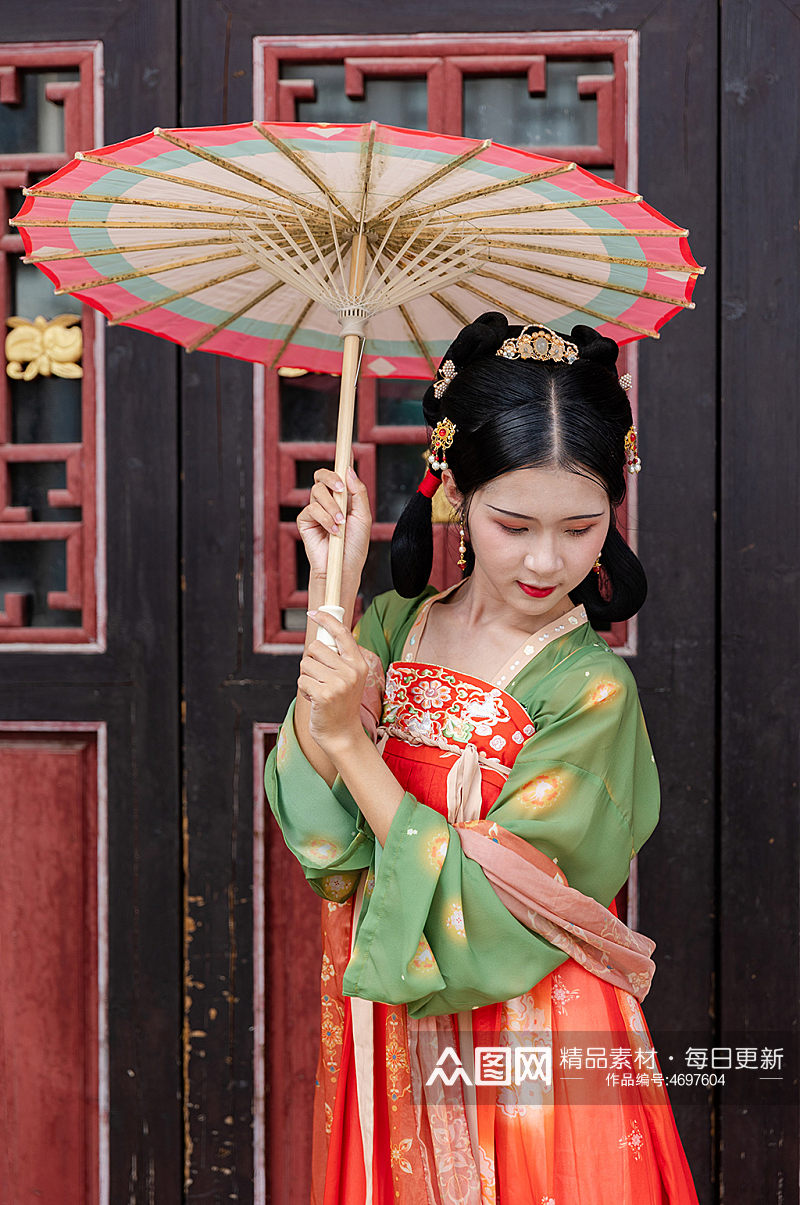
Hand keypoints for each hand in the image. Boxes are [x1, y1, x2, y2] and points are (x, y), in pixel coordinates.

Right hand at [296, 465, 371, 588]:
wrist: (343, 568)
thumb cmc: (355, 545)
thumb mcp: (363, 516)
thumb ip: (358, 492)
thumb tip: (349, 469)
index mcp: (344, 498)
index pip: (340, 474)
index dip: (342, 459)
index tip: (347, 447)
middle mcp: (328, 501)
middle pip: (322, 475)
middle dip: (331, 477)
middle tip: (342, 489)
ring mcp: (315, 510)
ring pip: (317, 492)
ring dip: (331, 508)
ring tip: (340, 524)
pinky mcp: (305, 521)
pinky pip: (311, 509)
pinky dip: (324, 519)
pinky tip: (332, 531)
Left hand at [297, 608, 369, 759]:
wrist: (342, 734)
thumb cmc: (340, 704)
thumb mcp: (348, 678)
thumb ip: (339, 659)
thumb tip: (321, 635)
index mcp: (359, 663)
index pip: (342, 633)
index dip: (326, 619)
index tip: (313, 613)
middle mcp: (351, 671)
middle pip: (316, 647)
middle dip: (310, 661)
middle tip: (320, 678)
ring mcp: (339, 683)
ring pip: (305, 664)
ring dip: (306, 677)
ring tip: (318, 690)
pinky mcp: (324, 695)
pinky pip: (301, 680)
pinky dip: (303, 690)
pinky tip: (314, 700)